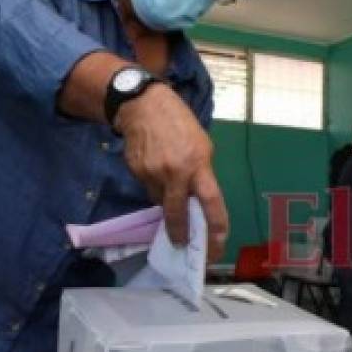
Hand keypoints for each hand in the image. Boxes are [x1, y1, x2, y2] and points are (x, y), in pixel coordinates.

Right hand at [116, 83, 228, 258]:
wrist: (144, 105)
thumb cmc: (180, 124)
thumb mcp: (202, 146)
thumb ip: (201, 174)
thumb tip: (197, 200)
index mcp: (197, 164)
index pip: (211, 202)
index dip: (215, 227)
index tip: (215, 246)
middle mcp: (175, 172)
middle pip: (177, 213)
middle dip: (180, 233)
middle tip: (183, 245)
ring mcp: (152, 173)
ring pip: (161, 202)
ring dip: (167, 203)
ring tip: (169, 185)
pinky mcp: (136, 171)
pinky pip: (148, 189)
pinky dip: (155, 187)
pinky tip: (156, 170)